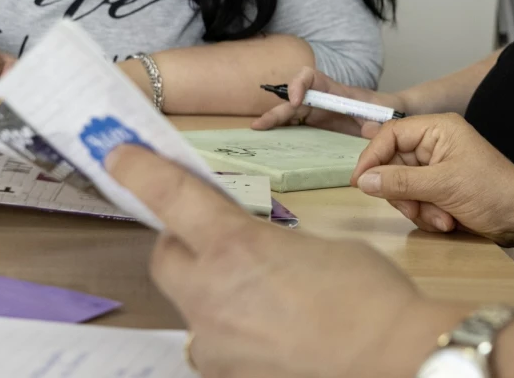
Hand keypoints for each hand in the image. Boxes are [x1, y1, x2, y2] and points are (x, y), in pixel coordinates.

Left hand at [106, 144, 423, 377]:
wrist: (392, 354)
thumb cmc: (368, 294)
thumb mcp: (318, 244)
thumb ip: (270, 244)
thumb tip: (255, 257)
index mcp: (236, 247)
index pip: (171, 198)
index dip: (140, 172)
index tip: (121, 157)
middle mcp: (210, 295)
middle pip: (166, 257)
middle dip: (183, 242)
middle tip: (217, 237)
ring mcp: (214, 343)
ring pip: (192, 305)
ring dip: (213, 291)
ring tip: (264, 296)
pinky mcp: (226, 374)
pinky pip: (215, 343)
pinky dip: (235, 331)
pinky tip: (274, 331)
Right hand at [251, 67, 406, 134]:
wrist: (387, 115)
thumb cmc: (382, 109)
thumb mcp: (383, 114)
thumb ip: (378, 120)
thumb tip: (369, 129)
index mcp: (335, 90)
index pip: (311, 77)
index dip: (299, 84)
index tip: (296, 101)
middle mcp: (321, 99)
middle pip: (294, 99)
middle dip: (278, 110)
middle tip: (261, 124)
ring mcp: (316, 113)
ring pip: (290, 113)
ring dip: (273, 120)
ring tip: (257, 130)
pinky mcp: (315, 126)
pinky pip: (294, 126)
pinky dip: (281, 131)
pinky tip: (269, 139)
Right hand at [352, 113, 513, 248]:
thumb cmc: (490, 192)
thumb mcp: (443, 185)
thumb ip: (400, 181)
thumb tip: (363, 180)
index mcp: (438, 129)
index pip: (390, 134)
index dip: (372, 157)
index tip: (360, 182)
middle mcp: (435, 143)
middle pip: (393, 164)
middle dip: (404, 193)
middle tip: (415, 209)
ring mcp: (437, 167)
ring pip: (402, 187)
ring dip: (418, 208)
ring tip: (442, 218)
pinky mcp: (440, 188)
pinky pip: (416, 200)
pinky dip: (427, 214)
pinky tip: (447, 222)